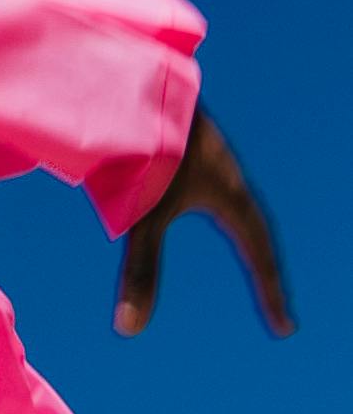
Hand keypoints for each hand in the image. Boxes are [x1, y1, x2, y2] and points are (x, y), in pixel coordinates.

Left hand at [116, 102, 294, 338]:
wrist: (138, 82)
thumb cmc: (146, 148)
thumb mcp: (143, 217)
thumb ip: (139, 271)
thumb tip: (129, 331)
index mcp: (231, 197)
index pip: (259, 255)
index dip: (269, 294)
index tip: (284, 329)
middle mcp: (229, 180)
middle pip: (257, 234)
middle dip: (265, 270)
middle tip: (273, 302)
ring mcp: (210, 162)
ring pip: (238, 208)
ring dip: (248, 237)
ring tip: (252, 261)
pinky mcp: (188, 149)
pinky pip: (215, 189)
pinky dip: (221, 211)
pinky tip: (205, 204)